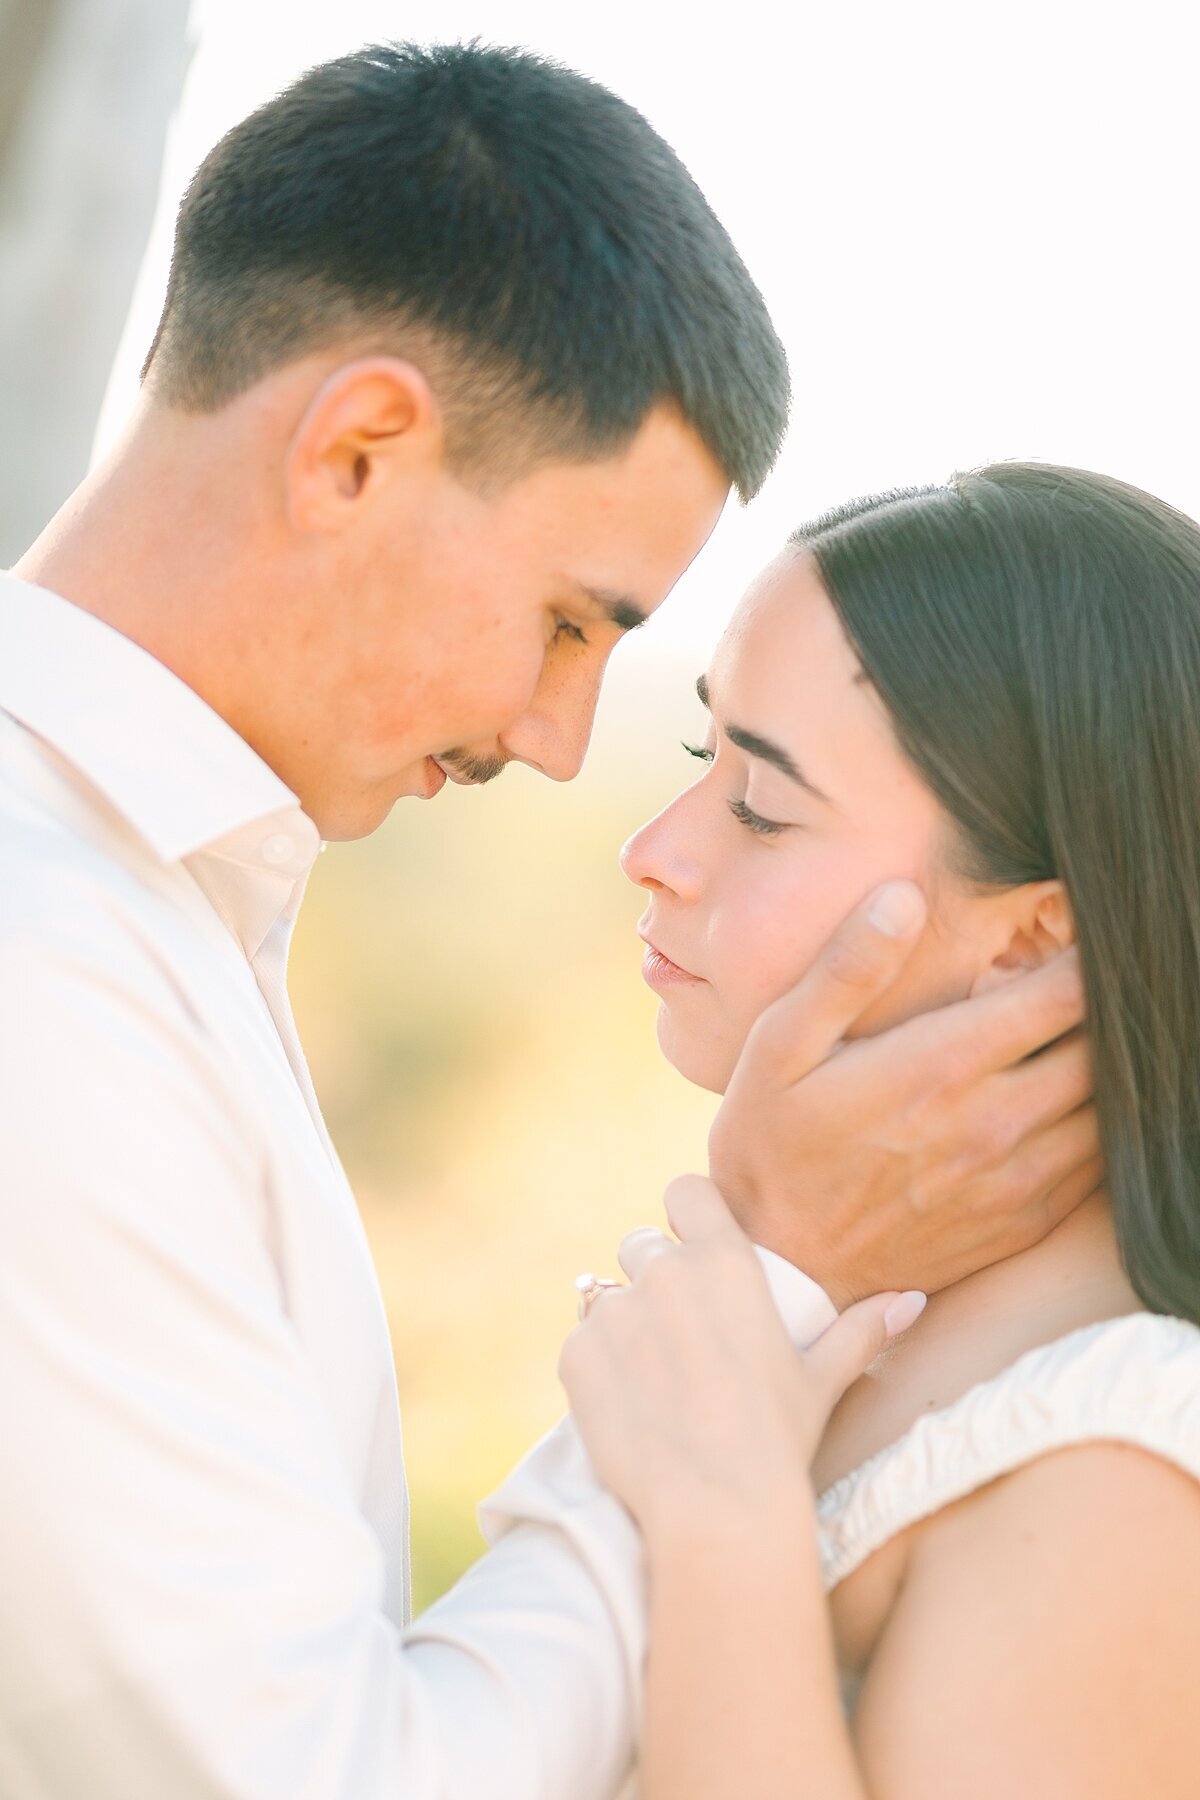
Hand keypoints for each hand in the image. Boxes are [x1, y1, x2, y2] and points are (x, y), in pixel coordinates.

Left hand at [558, 1176, 922, 1545]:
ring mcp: (616, 1312)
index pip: (686, 1191)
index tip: (688, 1239)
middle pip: (640, 1246)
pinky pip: (580, 1343)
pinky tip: (624, 1404)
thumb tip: (911, 1299)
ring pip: (607, 1297)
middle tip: (676, 1333)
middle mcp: (665, 1274)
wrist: (716, 1507)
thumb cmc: (778, 1440)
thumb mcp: (821, 1379)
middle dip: (651, 1276)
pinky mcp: (577, 1354)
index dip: (684, 1211)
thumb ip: (861, 1330)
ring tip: (651, 1377)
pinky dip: (596, 1367)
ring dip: (623, 1324)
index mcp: (724, 1264)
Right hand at [709, 881, 1098, 1306]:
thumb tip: (902, 896)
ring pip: (1112, 1108)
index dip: (1088, 952)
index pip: (1064, 994)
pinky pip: (1099, 1164)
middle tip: (1093, 972)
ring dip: (1109, 1065)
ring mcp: (1016, 1180)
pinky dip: (1102, 1122)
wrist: (778, 1270)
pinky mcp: (1022, 1223)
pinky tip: (1071, 1097)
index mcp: (941, 1067)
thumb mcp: (780, 1045)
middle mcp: (994, 1124)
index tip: (1083, 927)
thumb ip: (846, 969)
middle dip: (1106, 1004)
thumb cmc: (771, 1144)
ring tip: (1083, 1031)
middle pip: (1104, 1047)